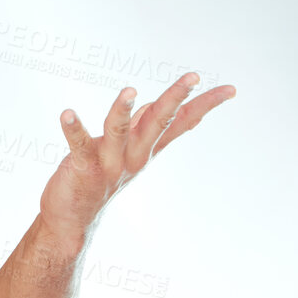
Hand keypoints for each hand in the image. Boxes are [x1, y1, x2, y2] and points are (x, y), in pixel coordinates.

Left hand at [41, 72, 234, 237]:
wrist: (72, 219)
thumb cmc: (99, 177)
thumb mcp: (128, 151)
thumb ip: (143, 128)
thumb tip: (158, 107)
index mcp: (147, 148)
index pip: (182, 123)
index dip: (205, 106)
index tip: (230, 90)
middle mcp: (134, 155)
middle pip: (158, 122)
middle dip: (175, 98)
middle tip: (193, 77)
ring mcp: (110, 163)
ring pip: (119, 131)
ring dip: (123, 111)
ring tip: (128, 91)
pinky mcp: (83, 168)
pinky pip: (79, 145)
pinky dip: (73, 129)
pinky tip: (67, 114)